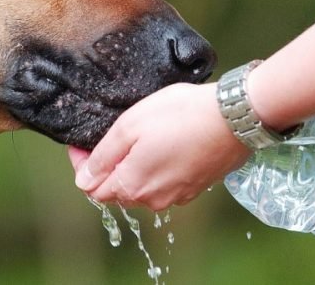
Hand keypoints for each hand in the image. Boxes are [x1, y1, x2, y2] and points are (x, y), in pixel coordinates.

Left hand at [67, 82, 250, 210]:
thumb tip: (84, 180)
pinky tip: (164, 145)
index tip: (82, 143)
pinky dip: (157, 169)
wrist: (233, 118)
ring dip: (132, 168)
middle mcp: (152, 199)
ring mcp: (176, 196)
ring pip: (141, 188)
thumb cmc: (179, 115)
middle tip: (110, 136)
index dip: (82, 165)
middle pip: (116, 191)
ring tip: (139, 138)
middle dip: (107, 167)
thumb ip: (103, 156)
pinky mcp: (195, 187)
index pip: (92, 189)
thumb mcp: (130, 126)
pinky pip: (164, 183)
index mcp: (132, 186)